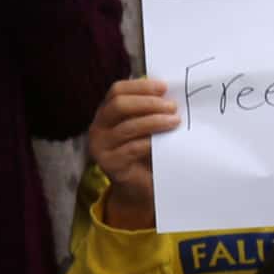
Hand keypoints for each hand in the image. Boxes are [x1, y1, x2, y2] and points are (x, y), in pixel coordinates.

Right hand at [84, 78, 179, 231]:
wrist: (139, 187)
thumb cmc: (146, 153)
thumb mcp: (147, 127)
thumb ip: (150, 110)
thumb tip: (169, 93)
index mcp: (106, 113)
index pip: (117, 91)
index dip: (140, 86)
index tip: (164, 87)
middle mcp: (98, 127)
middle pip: (119, 105)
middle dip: (148, 103)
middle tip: (172, 107)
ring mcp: (100, 146)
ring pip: (127, 127)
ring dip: (154, 122)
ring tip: (175, 122)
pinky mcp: (109, 164)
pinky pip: (132, 149)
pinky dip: (150, 142)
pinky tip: (165, 141)